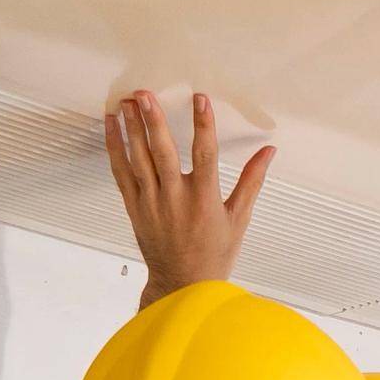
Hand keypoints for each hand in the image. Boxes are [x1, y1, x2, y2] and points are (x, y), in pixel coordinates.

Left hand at [103, 90, 272, 305]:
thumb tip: (268, 151)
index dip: (203, 125)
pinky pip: (121, 172)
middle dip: (153, 120)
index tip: (200, 100)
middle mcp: (175, 199)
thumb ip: (251, 181)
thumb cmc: (212, 254)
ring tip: (127, 103)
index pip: (205, 154)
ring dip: (131, 128)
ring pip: (138, 158)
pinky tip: (112, 126)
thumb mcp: (238, 218)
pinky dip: (115, 147)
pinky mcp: (134, 207)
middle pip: (162, 151)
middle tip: (145, 95)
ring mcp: (151, 203)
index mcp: (204, 200)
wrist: (182, 284)